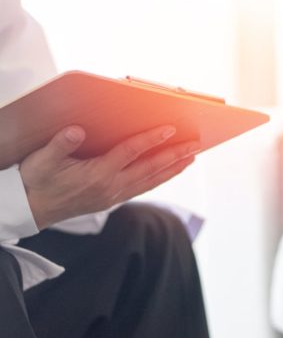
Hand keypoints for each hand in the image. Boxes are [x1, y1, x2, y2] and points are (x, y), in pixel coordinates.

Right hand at [20, 125, 199, 228]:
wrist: (31, 209)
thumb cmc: (35, 180)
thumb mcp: (40, 161)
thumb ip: (59, 145)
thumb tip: (76, 131)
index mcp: (96, 175)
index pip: (130, 153)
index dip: (151, 140)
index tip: (170, 128)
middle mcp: (110, 187)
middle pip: (150, 169)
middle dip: (174, 155)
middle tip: (196, 144)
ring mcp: (114, 195)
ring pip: (151, 180)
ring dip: (173, 168)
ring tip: (192, 156)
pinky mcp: (114, 199)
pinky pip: (144, 187)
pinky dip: (161, 177)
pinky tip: (171, 169)